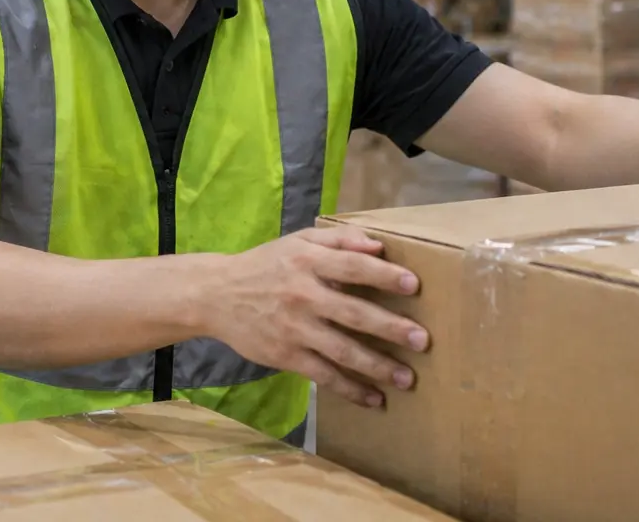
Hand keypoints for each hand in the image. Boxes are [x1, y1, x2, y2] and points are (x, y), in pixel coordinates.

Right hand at [199, 228, 427, 407]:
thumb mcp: (299, 241)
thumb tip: (379, 245)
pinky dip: (350, 389)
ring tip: (407, 378)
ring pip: (342, 349)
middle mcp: (302, 294)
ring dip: (377, 366)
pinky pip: (323, 375)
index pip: (352, 267)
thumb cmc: (267, 265)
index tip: (413, 285)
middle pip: (352, 312)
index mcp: (307, 261)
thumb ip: (339, 240)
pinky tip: (375, 399)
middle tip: (422, 340)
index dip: (383, 275)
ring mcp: (294, 328)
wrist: (217, 295)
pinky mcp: (286, 355)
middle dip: (390, 327)